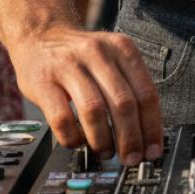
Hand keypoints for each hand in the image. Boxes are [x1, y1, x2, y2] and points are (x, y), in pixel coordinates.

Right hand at [6, 19, 161, 161]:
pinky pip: (62, 118)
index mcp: (122, 48)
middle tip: (131, 159)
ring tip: (105, 152)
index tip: (153, 150)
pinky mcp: (43, 81)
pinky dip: (72, 137)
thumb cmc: (82, 56)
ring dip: (103, 140)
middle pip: (122, 102)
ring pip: (94, 110)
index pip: (145, 92)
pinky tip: (77, 141)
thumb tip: (147, 134)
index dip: (151, 126)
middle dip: (130, 138)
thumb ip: (129, 87)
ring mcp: (69, 65)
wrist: (41, 34)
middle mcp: (98, 53)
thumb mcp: (112, 58)